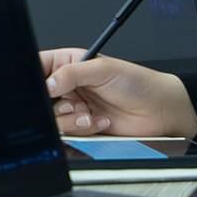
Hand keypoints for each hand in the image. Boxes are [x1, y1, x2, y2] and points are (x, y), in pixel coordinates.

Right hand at [39, 49, 196, 137]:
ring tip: (90, 113)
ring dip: (72, 118)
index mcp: (69, 64)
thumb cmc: (139, 83)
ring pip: (54, 118)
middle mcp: (69, 86)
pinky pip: (69, 132)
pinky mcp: (82, 127)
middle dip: (56, 103)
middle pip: (41, 97)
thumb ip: (71, 73)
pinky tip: (100, 121)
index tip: (44, 87)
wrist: (160, 112)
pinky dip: (83, 128)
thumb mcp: (103, 69)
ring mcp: (75, 107)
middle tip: (74, 101)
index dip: (36, 78)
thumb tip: (47, 83)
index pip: (39, 67)